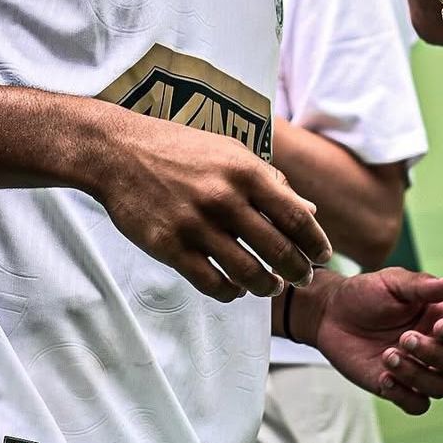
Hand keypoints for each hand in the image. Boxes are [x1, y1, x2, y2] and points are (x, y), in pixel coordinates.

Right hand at [93, 110, 332, 303]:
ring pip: (247, 273)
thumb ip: (270, 180)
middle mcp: (224, 198)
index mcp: (244, 171)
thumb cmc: (179, 149)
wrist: (119, 152)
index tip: (322, 256)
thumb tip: (309, 209)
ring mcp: (195, 224)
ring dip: (265, 287)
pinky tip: (234, 289)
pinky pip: (211, 283)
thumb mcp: (230, 152)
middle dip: (297, 270)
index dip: (315, 242)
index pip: (296, 216)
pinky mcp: (169, 245)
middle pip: (277, 250)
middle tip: (302, 278)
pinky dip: (229, 292)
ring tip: (269, 287)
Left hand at [308, 267, 442, 414]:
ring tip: (387, 355)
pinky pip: (417, 405)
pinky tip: (383, 377)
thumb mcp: (393, 283)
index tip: (438, 326)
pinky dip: (404, 395)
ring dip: (417, 374)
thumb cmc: (365, 293)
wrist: (330, 314)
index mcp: (441, 317)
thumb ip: (424, 286)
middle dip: (437, 354)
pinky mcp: (398, 388)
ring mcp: (418, 368)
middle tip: (405, 338)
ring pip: (441, 387)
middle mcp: (435, 346)